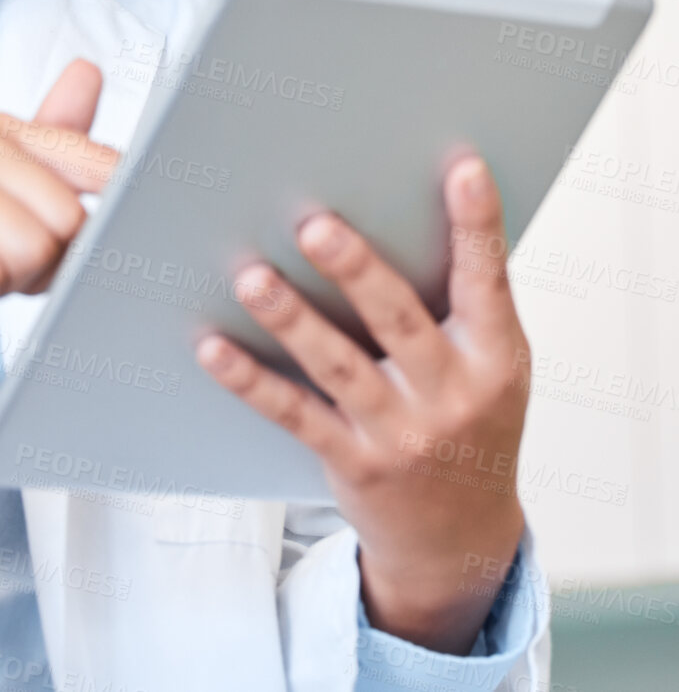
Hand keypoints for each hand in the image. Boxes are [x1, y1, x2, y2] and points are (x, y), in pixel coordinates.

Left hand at [195, 155, 529, 653]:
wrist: (460, 540)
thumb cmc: (470, 420)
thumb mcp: (490, 365)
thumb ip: (459, 300)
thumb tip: (406, 204)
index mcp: (495, 357)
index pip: (488, 281)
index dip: (477, 224)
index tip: (460, 167)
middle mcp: (451, 395)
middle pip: (399, 320)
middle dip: (357, 270)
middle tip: (314, 224)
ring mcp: (401, 434)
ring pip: (337, 367)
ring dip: (290, 319)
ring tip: (250, 277)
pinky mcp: (353, 463)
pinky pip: (294, 415)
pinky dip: (250, 380)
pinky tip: (212, 346)